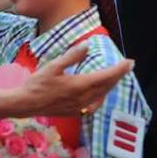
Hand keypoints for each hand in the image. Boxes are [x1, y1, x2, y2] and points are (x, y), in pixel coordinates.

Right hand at [16, 43, 132, 116]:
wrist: (26, 104)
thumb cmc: (37, 84)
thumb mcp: (53, 66)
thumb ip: (72, 56)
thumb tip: (87, 45)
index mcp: (80, 85)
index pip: (106, 76)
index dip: (120, 69)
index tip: (130, 62)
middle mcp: (84, 98)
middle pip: (106, 86)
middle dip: (118, 76)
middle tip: (127, 67)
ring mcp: (80, 107)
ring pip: (101, 96)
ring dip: (110, 86)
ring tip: (114, 78)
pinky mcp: (75, 112)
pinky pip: (94, 105)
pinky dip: (100, 97)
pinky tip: (98, 95)